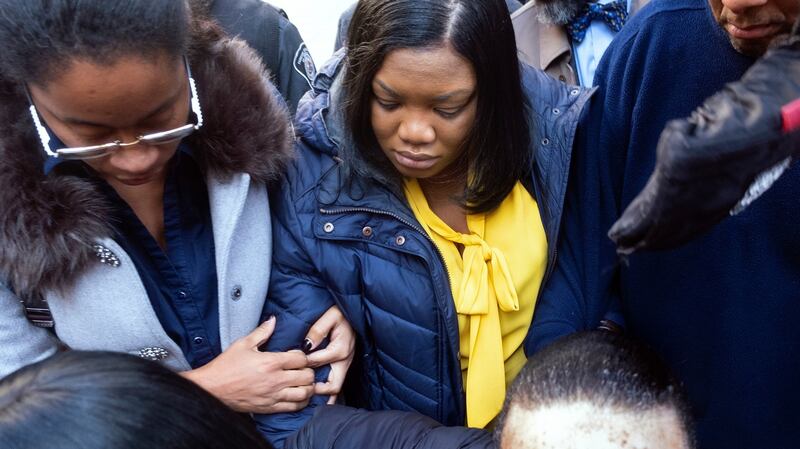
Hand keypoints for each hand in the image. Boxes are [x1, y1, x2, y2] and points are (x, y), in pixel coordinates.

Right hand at [182, 317, 314, 413]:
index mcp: (270, 362)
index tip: (297, 356)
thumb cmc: (225, 366)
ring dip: (308, 387)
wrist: (211, 389)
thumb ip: (262, 332)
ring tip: (303, 382)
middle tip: (304, 369)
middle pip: (307, 376)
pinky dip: (301, 402)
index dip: (303, 356)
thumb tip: (273, 320)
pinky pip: (294, 407)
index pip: (301, 358)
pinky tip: (298, 396)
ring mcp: (273, 396)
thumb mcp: (243, 344)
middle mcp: (275, 380)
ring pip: (304, 393)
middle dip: (309, 371)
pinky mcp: (270, 408)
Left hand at [303, 306, 355, 403]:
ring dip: (323, 393)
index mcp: (340, 350)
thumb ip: (318, 330)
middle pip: (333, 386)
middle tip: (301, 390)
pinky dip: (327, 389)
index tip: (291, 364)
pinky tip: (315, 392)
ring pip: (336, 387)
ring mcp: (346, 364)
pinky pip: (336, 381)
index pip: (317, 363)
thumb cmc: (342, 313)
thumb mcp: (331, 316)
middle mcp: (345, 360)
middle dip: (317, 392)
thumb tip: (307, 345)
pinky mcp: (344, 364)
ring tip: (306, 396)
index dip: (303, 365)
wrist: (354, 312)